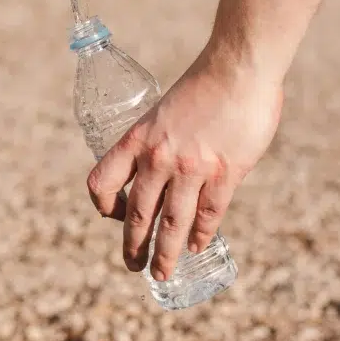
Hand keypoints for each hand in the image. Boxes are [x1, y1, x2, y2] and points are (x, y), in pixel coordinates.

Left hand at [85, 46, 282, 281]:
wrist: (238, 67)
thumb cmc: (204, 84)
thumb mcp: (164, 111)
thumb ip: (163, 142)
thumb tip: (170, 170)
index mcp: (137, 139)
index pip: (102, 181)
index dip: (103, 204)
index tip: (113, 214)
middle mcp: (158, 158)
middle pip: (138, 214)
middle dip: (134, 246)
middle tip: (133, 266)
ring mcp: (191, 169)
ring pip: (172, 224)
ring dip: (165, 253)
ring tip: (161, 273)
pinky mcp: (225, 174)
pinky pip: (208, 215)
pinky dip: (201, 235)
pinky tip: (197, 246)